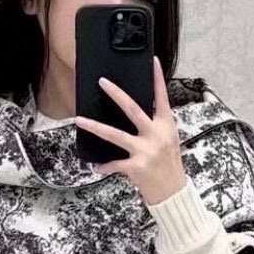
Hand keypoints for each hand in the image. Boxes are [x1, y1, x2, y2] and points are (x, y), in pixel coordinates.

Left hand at [73, 55, 187, 205]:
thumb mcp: (167, 141)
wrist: (174, 193)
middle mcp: (156, 135)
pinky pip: (114, 163)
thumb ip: (154, 126)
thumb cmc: (169, 165)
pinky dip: (104, 165)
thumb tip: (134, 114)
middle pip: (133, 109)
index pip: (162, 97)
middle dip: (116, 94)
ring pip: (115, 135)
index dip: (158, 78)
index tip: (152, 61)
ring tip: (79, 120)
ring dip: (94, 127)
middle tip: (102, 82)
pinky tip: (97, 167)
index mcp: (166, 126)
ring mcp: (146, 151)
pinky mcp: (136, 167)